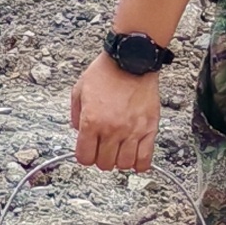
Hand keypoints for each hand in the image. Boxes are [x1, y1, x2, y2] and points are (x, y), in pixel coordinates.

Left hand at [70, 55, 165, 173]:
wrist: (132, 60)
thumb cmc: (107, 72)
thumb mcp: (79, 90)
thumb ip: (76, 114)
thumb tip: (78, 132)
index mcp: (91, 121)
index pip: (84, 157)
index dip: (84, 156)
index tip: (87, 152)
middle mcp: (112, 129)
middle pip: (104, 163)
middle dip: (100, 159)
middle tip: (102, 149)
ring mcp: (132, 131)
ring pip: (124, 164)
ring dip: (119, 161)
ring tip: (118, 151)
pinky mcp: (149, 129)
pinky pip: (145, 159)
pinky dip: (139, 164)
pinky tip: (134, 158)